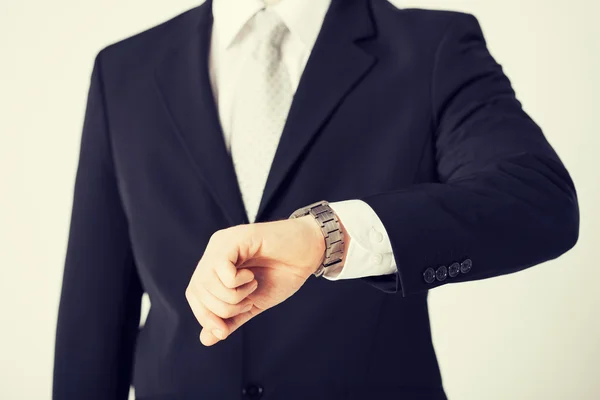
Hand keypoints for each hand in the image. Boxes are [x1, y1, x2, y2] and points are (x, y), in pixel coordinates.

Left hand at [185, 215, 327, 345]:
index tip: (224, 332)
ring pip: (207, 281)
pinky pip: (222, 269)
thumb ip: (231, 319)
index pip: (195, 293)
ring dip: (232, 297)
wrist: (310, 251)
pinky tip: (252, 277)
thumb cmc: (283, 272)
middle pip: (198, 289)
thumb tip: (206, 339)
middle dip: (222, 309)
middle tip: (247, 304)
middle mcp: (214, 251)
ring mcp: (223, 243)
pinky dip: (237, 283)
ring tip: (252, 288)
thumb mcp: (253, 303)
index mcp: (215, 264)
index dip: (205, 316)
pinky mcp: (236, 238)